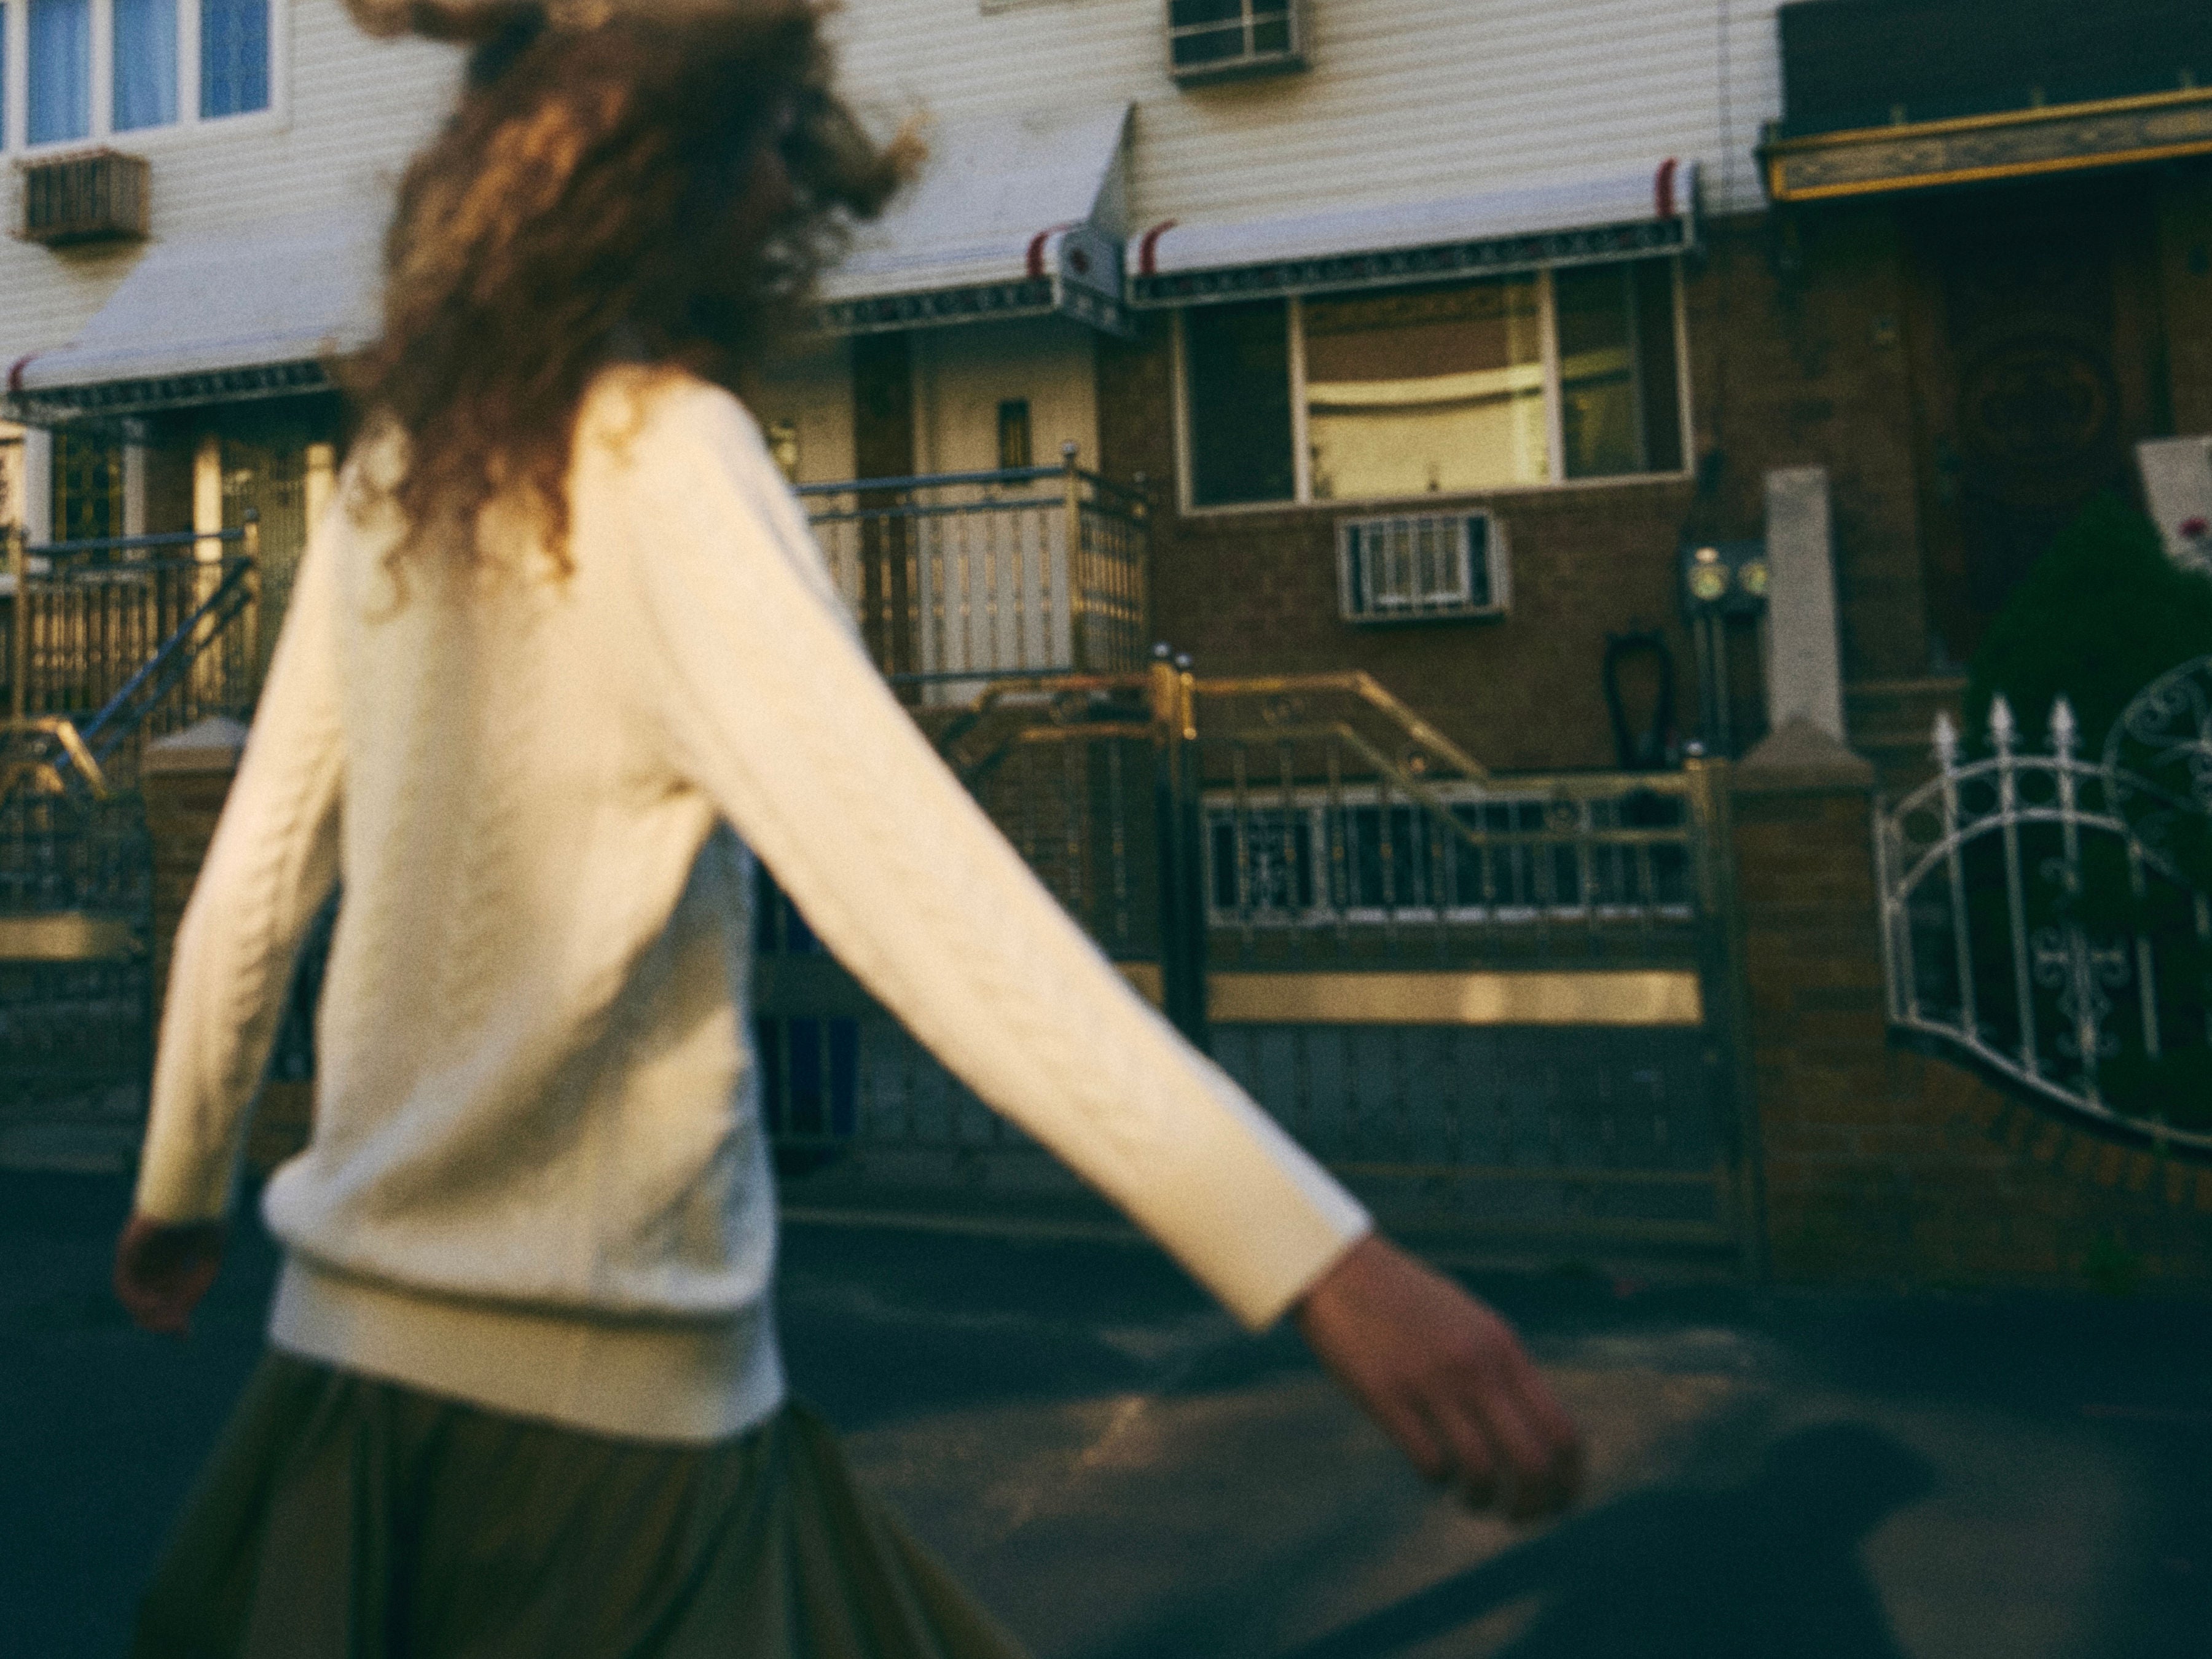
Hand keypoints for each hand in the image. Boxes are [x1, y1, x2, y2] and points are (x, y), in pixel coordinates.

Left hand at [113, 1213, 225, 1335]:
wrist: (199, 1183)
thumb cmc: (210, 1216)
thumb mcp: (209, 1260)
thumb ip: (194, 1288)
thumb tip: (178, 1319)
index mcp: (176, 1258)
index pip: (169, 1295)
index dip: (176, 1317)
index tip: (186, 1334)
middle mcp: (154, 1258)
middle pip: (150, 1299)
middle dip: (162, 1320)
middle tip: (179, 1332)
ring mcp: (140, 1252)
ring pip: (134, 1294)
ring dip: (146, 1313)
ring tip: (165, 1320)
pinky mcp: (129, 1246)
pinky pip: (125, 1281)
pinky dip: (135, 1298)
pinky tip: (153, 1305)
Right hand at [1295, 1234, 1581, 1521]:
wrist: (1340, 1268)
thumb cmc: (1407, 1299)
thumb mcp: (1471, 1323)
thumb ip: (1502, 1370)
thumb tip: (1534, 1432)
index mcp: (1503, 1347)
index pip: (1562, 1431)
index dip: (1569, 1480)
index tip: (1559, 1500)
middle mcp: (1476, 1366)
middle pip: (1532, 1462)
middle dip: (1534, 1504)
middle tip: (1520, 1516)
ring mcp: (1432, 1382)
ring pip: (1482, 1472)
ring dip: (1484, 1501)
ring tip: (1474, 1500)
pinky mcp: (1387, 1397)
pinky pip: (1430, 1463)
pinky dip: (1439, 1482)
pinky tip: (1435, 1474)